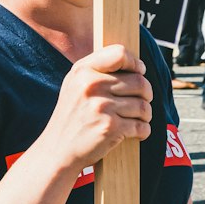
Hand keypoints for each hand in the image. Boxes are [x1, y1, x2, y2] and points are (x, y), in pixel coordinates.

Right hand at [41, 44, 151, 171]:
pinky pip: (141, 126)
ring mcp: (101, 107)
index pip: (120, 54)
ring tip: (142, 117)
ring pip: (142, 105)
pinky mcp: (110, 128)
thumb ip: (97, 69)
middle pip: (139, 81)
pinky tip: (138, 131)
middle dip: (147, 92)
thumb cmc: (70, 115)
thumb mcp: (74, 84)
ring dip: (146, 113)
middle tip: (145, 98)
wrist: (57, 149)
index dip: (135, 62)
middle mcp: (92, 85)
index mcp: (83, 70)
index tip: (140, 71)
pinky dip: (144, 130)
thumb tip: (134, 65)